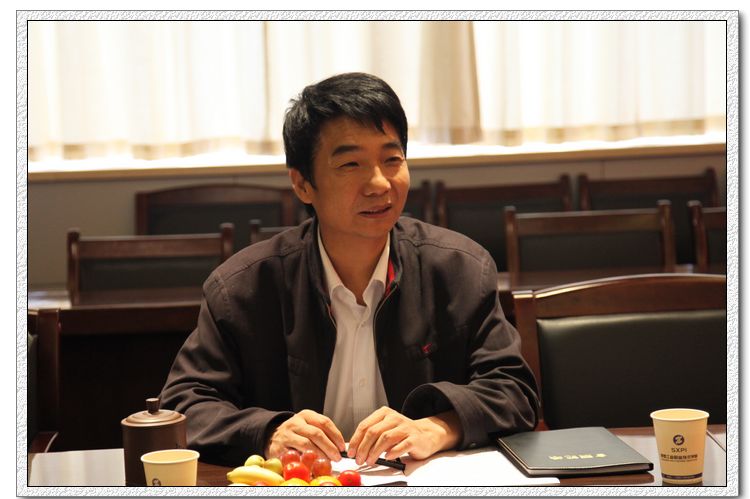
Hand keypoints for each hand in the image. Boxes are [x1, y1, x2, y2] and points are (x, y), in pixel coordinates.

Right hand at [264, 409, 345, 460]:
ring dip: (320, 454)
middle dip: (329, 447)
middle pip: (316, 434)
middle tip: (337, 457)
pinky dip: (305, 461)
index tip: (342, 446)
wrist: (272, 436)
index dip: (336, 435)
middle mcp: (295, 423)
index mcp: (306, 415)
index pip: (325, 422)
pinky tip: (312, 464)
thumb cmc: (296, 432)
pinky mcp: (279, 448)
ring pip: (306, 444)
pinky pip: (295, 455)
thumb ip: (322, 432)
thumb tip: (339, 446)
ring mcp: (286, 435)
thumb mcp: (308, 426)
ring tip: (327, 461)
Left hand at [347, 407, 461, 465]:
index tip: (351, 452)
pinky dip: (393, 452)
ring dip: (375, 452)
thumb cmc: (402, 434)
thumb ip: (372, 436)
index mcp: (384, 414)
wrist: (426, 435)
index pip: (365, 425)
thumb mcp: (385, 429)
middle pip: (373, 432)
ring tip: (370, 461)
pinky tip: (387, 458)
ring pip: (385, 438)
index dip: (356, 440)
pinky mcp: (414, 438)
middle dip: (363, 448)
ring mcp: (405, 427)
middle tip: (359, 460)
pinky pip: (402, 445)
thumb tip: (355, 448)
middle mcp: (394, 418)